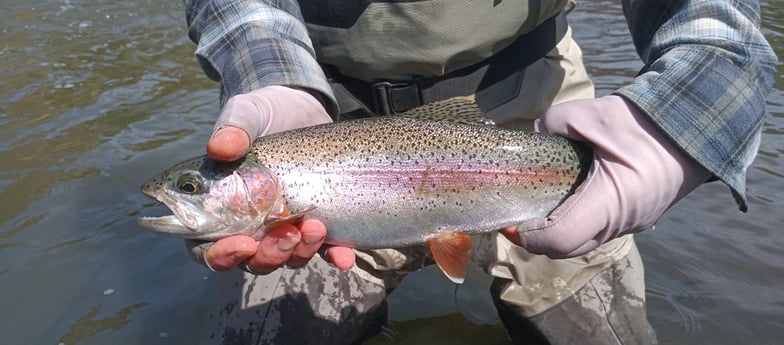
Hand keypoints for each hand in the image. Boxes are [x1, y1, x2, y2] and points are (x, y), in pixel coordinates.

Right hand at [187, 86, 355, 272]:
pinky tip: (345, 258)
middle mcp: (250, 225)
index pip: (207, 248)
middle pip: (252, 260)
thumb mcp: (247, 113)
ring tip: (316, 226)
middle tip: (288, 234)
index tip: (243, 243)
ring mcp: (284, 227)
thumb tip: (219, 147)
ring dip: (301, 252)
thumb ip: (232, 128)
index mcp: (218, 207)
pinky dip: (335, 257)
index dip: (221, 255)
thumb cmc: (263, 113)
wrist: (303, 109)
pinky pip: (325, 250)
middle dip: (271, 256)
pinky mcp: (317, 223)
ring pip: (288, 258)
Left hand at [501, 95, 710, 257]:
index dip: (528, 236)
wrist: (697, 126)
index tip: (511, 219)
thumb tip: (533, 136)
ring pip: (582, 242)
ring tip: (539, 202)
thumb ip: (553, 124)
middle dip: (537, 237)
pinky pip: (597, 230)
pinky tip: (565, 197)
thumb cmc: (645, 122)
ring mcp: (631, 225)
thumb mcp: (592, 114)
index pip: (560, 240)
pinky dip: (575, 221)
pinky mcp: (635, 219)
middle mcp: (621, 223)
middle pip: (566, 249)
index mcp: (610, 202)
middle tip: (518, 213)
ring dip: (556, 229)